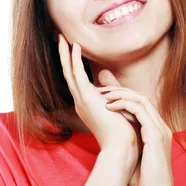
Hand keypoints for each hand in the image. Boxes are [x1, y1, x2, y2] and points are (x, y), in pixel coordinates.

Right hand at [57, 34, 137, 161]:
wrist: (123, 147)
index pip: (77, 80)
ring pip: (69, 72)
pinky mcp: (86, 98)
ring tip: (62, 38)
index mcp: (87, 105)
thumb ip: (111, 88)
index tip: (73, 49)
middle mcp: (81, 102)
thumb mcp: (117, 104)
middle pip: (69, 74)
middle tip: (61, 39)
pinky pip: (77, 74)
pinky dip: (74, 60)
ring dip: (66, 54)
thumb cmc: (124, 131)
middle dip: (65, 56)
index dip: (73, 63)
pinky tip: (75, 47)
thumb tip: (105, 74)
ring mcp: (81, 100)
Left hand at [97, 76, 177, 185]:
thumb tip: (107, 133)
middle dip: (119, 89)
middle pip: (140, 96)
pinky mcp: (156, 136)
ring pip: (141, 99)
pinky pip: (140, 110)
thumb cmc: (141, 181)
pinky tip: (109, 106)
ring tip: (102, 95)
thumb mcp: (130, 154)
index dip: (121, 95)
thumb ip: (123, 140)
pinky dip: (124, 104)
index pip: (139, 103)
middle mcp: (160, 126)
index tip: (102, 94)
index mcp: (155, 129)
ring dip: (120, 94)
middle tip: (100, 89)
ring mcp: (160, 130)